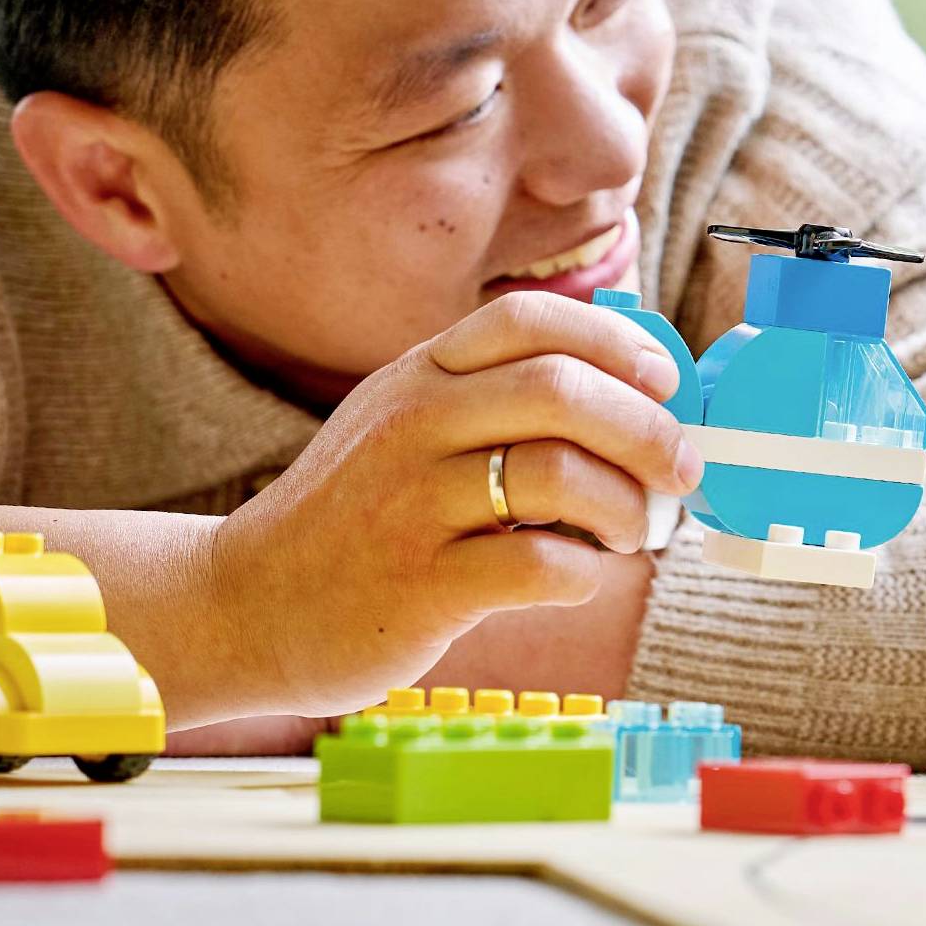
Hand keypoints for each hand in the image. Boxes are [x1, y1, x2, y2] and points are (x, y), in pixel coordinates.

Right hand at [202, 290, 701, 718]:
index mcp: (418, 375)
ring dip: (626, 505)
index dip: (615, 342)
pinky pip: (538, 563)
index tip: (662, 381)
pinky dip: (584, 571)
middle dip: (648, 428)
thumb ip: (491, 395)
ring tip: (631, 531)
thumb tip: (631, 383)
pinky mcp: (419, 587)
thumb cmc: (354, 516)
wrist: (245, 605)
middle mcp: (412, 425)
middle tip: (680, 469)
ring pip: (561, 475)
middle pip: (561, 391)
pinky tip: (577, 576)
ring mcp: (412, 505)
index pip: (530, 320)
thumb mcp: (404, 425)